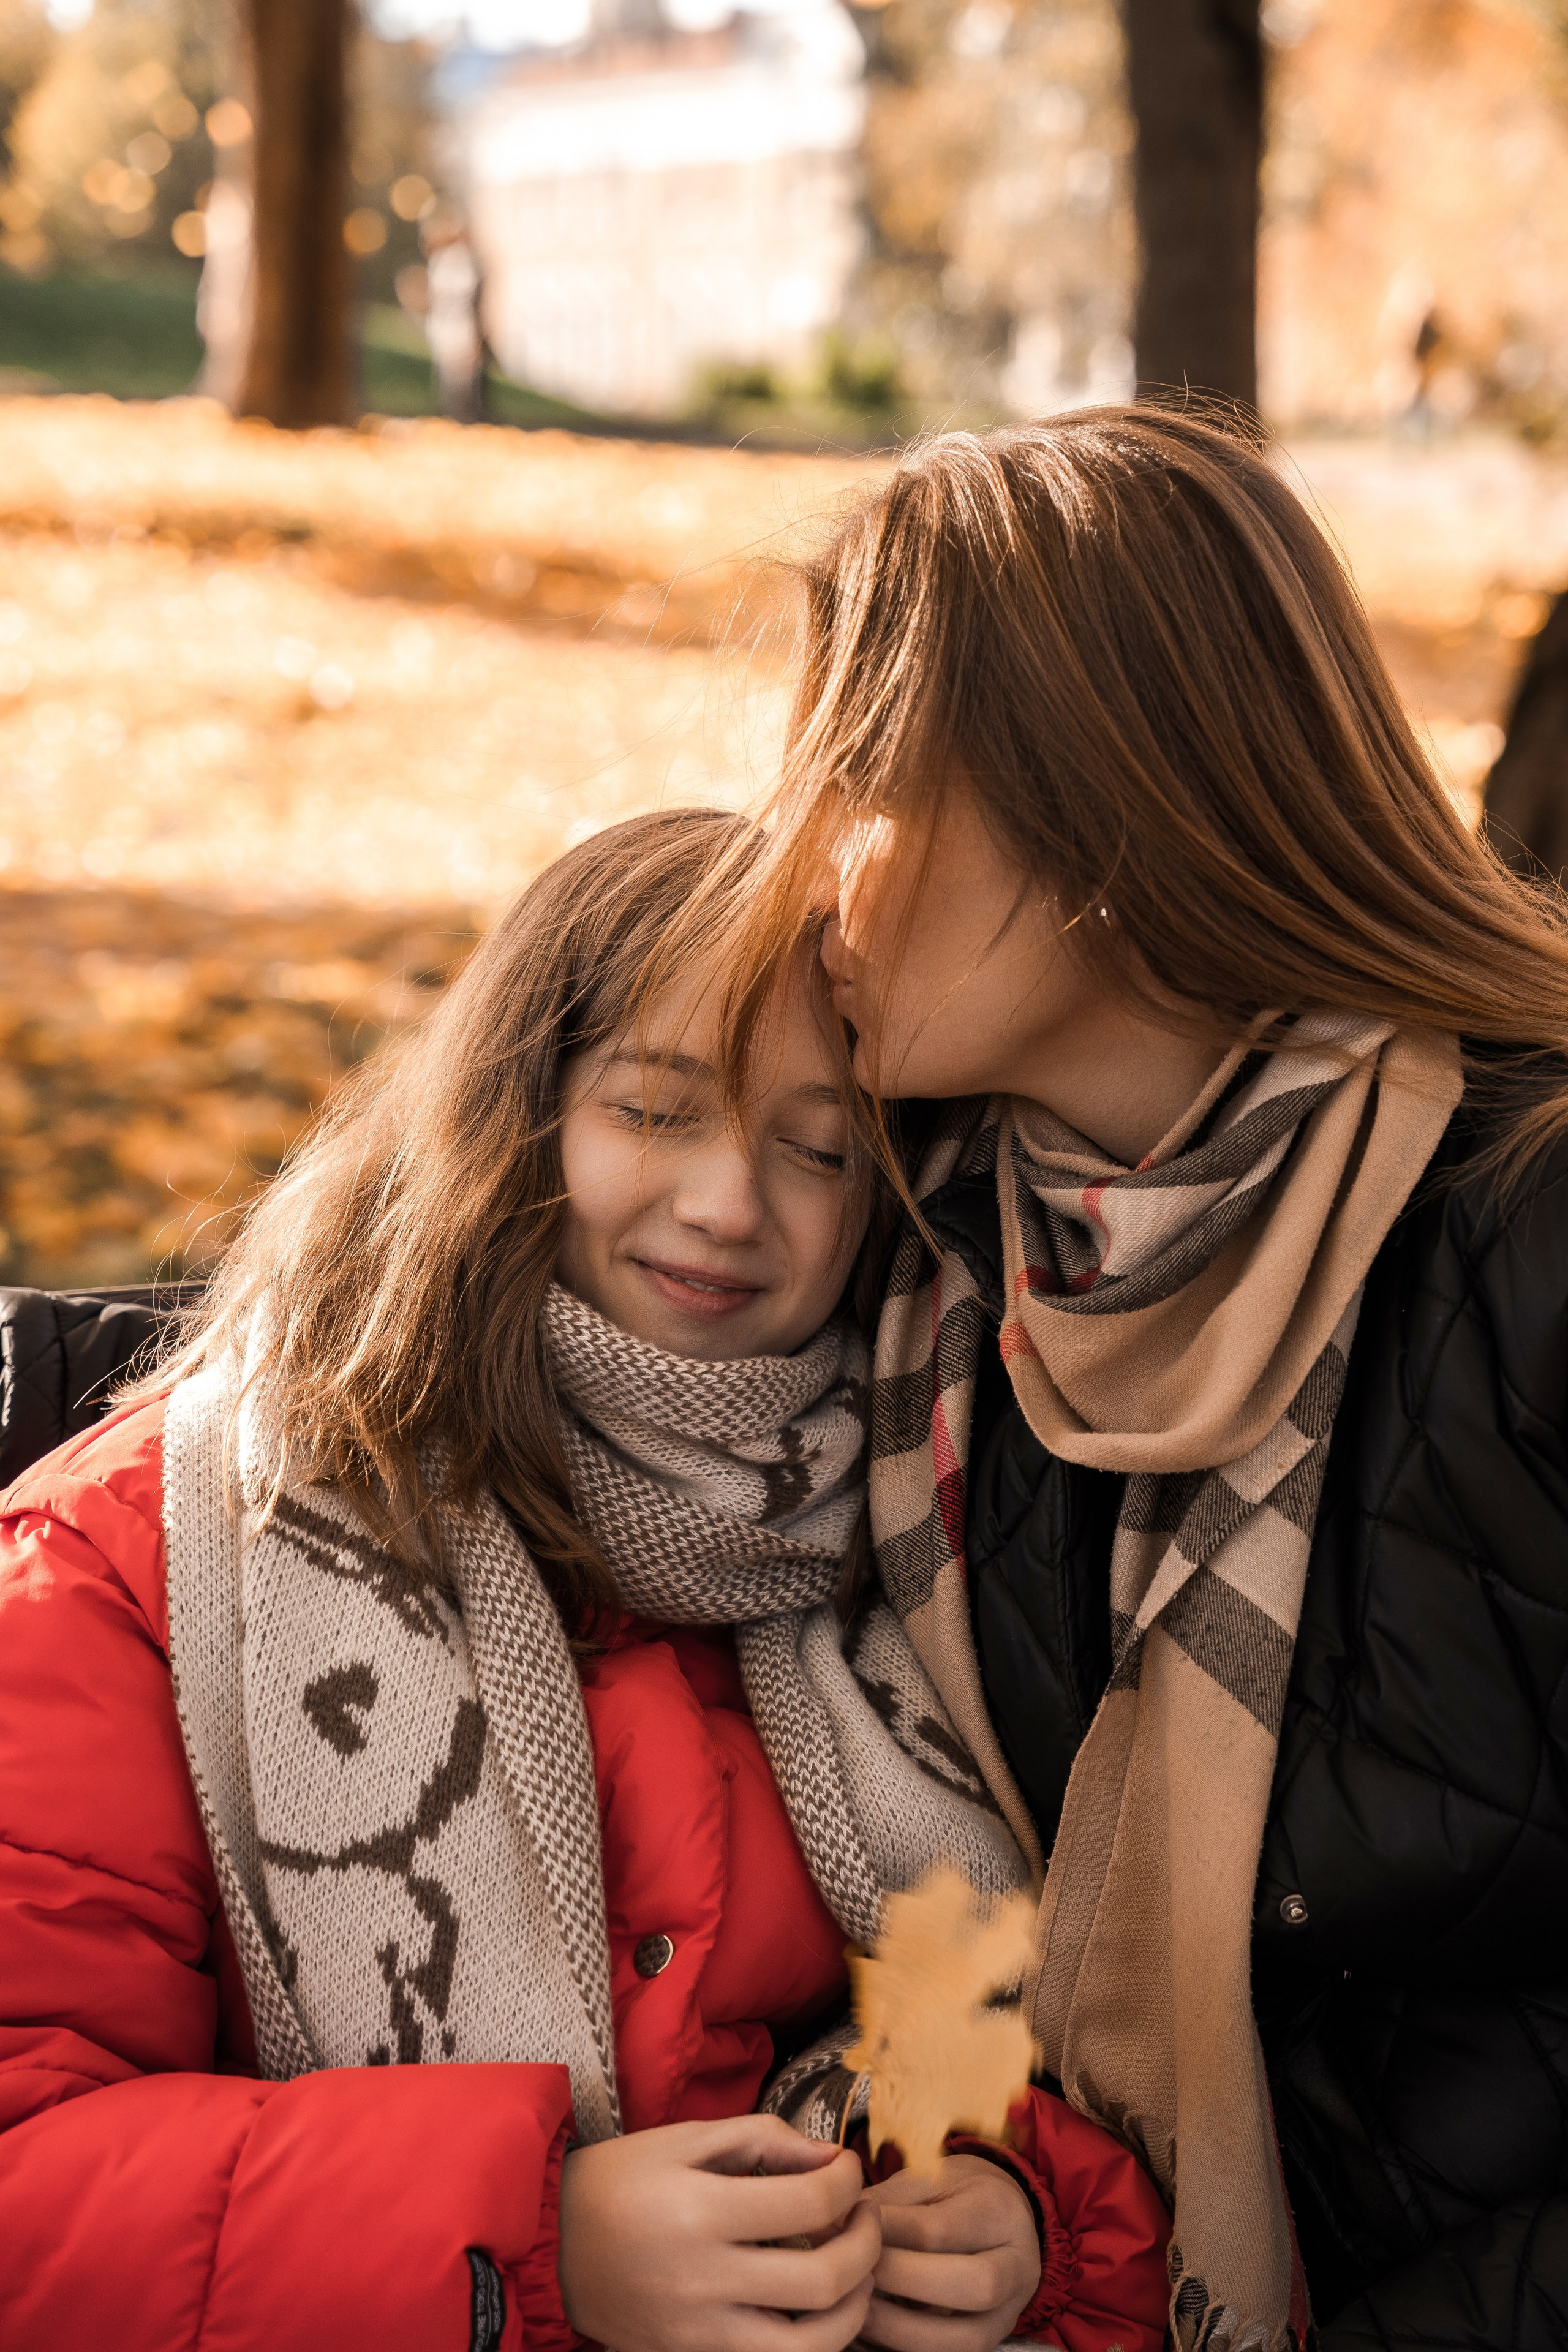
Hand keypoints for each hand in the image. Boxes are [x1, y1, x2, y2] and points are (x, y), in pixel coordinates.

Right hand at [557, 2112, 880, 2351]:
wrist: (552, 2245)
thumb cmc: (621, 2180)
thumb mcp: (686, 2138)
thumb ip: (764, 2138)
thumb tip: (831, 2157)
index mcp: (701, 2211)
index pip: (812, 2204)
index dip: (849, 2182)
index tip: (849, 2170)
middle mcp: (703, 2281)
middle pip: (824, 2282)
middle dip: (868, 2246)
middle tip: (864, 2219)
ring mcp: (698, 2333)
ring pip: (809, 2348)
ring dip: (853, 2309)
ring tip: (855, 2272)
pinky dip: (811, 2341)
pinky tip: (816, 2306)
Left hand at [856, 2153, 1042, 2351]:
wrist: (1003, 2218)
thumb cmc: (954, 2195)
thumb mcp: (927, 2180)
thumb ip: (886, 2202)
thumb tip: (833, 2227)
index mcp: (998, 2211)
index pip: (940, 2229)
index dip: (887, 2233)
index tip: (846, 2228)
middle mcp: (1017, 2266)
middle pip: (971, 2284)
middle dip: (903, 2282)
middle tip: (855, 2273)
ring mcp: (1009, 2312)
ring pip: (964, 2338)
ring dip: (902, 2329)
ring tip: (858, 2309)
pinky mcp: (991, 2341)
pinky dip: (907, 2349)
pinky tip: (873, 2332)